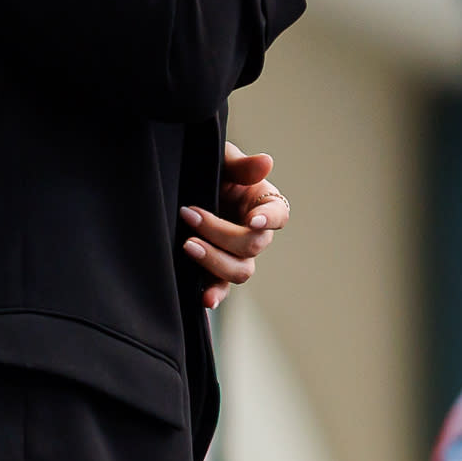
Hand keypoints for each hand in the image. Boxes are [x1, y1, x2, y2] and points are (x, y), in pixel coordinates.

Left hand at [181, 143, 289, 309]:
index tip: (253, 220)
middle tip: (190, 216)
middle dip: (221, 233)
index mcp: (262, 203)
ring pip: (240, 270)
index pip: (277, 214)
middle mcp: (255, 233)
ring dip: (215, 261)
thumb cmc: (208, 170)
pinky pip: (221, 289)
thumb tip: (266, 163)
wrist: (183, 186)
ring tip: (188, 246)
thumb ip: (241, 165)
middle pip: (253, 245)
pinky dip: (215, 296)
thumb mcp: (221, 160)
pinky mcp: (217, 271)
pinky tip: (204, 300)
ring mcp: (237, 255)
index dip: (269, 219)